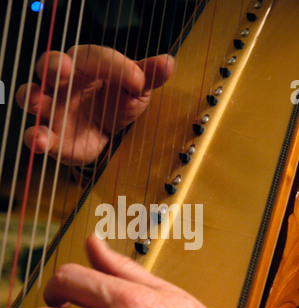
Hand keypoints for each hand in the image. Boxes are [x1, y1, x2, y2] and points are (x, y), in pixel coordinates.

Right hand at [16, 47, 173, 164]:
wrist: (108, 135)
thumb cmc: (118, 103)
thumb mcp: (136, 90)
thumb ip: (147, 76)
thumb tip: (167, 62)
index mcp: (87, 64)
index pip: (96, 57)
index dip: (115, 66)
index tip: (137, 81)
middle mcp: (64, 82)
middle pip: (49, 65)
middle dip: (53, 65)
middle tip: (64, 68)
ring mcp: (53, 108)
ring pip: (30, 96)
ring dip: (32, 97)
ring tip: (39, 103)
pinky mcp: (51, 135)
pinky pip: (35, 134)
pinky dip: (35, 137)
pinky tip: (41, 140)